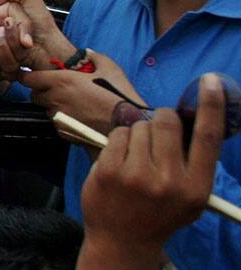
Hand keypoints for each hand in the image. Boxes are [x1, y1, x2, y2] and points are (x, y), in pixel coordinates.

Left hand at [19, 50, 137, 133]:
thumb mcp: (110, 68)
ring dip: (53, 106)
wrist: (127, 125)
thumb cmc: (119, 96)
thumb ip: (94, 57)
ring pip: (46, 110)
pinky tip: (79, 117)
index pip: (28, 78)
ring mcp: (58, 117)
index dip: (28, 76)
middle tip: (57, 90)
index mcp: (62, 81)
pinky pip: (57, 123)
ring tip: (73, 104)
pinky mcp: (63, 132)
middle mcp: (55, 99)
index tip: (30, 75)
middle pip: (34, 95)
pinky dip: (63, 119)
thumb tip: (87, 53)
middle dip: (41, 91)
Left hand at [79, 74, 224, 265]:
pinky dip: (118, 141)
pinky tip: (119, 161)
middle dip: (161, 120)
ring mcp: (136, 176)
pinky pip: (117, 135)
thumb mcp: (188, 197)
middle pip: (166, 122)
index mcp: (195, 187)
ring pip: (139, 126)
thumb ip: (192, 163)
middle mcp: (168, 181)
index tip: (211, 81)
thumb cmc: (158, 213)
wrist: (122, 240)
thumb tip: (190, 119)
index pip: (208, 138)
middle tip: (155, 136)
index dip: (211, 106)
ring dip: (137, 134)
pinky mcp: (109, 171)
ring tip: (136, 157)